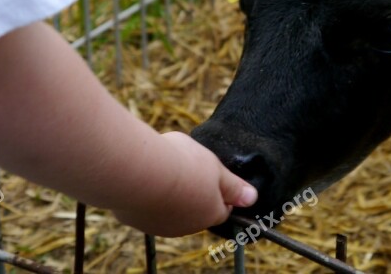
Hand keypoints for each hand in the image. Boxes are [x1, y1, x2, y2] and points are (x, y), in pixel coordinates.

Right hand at [112, 131, 256, 236]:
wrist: (140, 170)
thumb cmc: (182, 164)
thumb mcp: (215, 167)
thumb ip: (233, 184)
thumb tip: (252, 198)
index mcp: (211, 213)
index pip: (223, 207)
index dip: (219, 190)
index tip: (210, 174)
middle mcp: (188, 227)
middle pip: (197, 211)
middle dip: (195, 192)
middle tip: (187, 168)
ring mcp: (162, 227)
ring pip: (173, 211)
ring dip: (172, 196)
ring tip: (165, 170)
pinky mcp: (139, 222)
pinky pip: (149, 209)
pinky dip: (150, 197)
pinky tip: (147, 179)